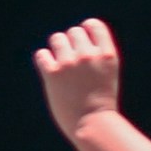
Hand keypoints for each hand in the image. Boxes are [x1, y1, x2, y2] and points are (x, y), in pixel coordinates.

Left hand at [30, 17, 125, 137]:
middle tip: (71, 61)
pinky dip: (44, 61)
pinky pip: (42, 55)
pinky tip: (50, 71)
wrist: (93, 125)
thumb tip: (78, 36)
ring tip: (61, 65)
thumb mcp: (108, 74)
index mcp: (107, 54)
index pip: (94, 25)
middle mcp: (89, 55)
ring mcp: (70, 63)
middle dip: (71, 43)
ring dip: (57, 49)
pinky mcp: (53, 73)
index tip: (83, 40)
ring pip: (57, 39)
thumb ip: (97, 55)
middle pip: (73, 32)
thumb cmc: (101, 103)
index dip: (86, 29)